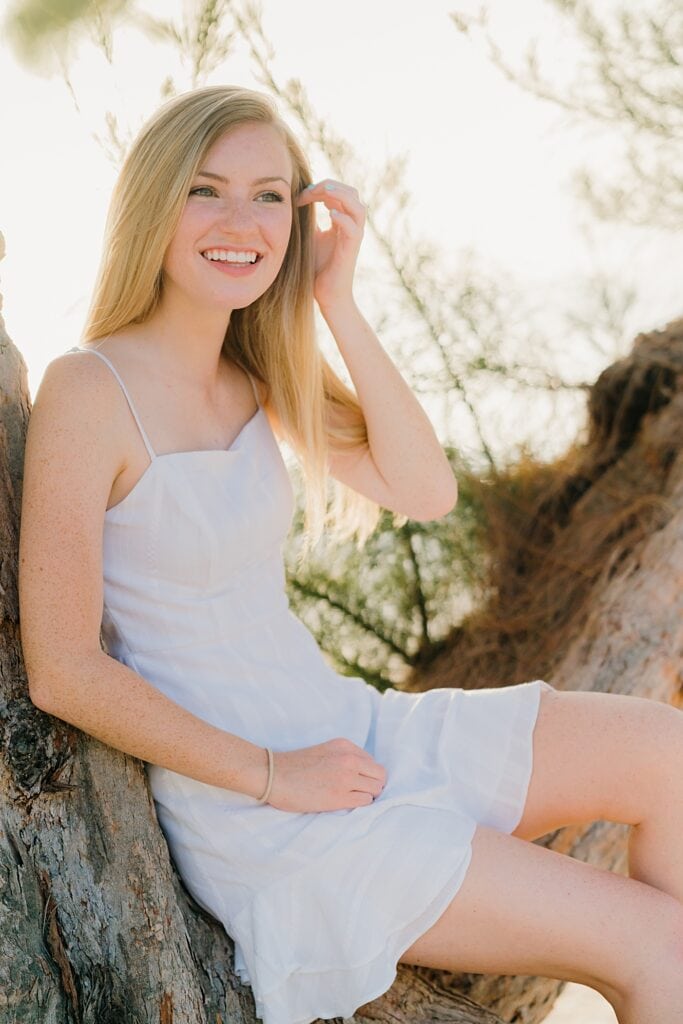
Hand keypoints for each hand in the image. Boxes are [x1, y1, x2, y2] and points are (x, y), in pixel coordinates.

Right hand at [265, 737, 386, 812]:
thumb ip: (344, 758)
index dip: (368, 774)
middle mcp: (349, 759)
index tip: (359, 782)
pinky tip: (345, 804)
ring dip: (367, 796)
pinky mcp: (339, 797)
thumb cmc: (295, 766)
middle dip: (374, 785)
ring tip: (351, 799)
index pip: (372, 762)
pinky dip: (360, 805)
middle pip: (380, 775)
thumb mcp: (325, 751)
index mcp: (345, 746)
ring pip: (376, 789)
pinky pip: (365, 802)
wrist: (274, 775)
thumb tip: (362, 774)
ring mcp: (346, 777)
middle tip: (360, 793)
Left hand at [294, 179, 365, 310]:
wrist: (326, 294)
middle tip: (309, 190)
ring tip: (324, 191)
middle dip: (330, 186)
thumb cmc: (317, 268)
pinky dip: (343, 218)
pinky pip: (353, 228)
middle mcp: (351, 226)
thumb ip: (308, 220)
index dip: (320, 188)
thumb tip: (294, 202)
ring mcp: (354, 237)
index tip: (299, 195)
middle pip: (351, 193)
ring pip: (357, 207)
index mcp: (342, 221)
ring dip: (341, 195)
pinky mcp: (352, 249)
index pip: (338, 193)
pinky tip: (329, 214)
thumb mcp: (309, 237)